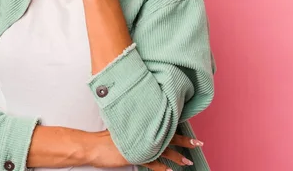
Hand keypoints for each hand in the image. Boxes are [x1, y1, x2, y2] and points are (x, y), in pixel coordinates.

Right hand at [86, 130, 202, 169]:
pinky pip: (152, 163)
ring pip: (164, 151)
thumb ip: (136, 126)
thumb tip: (146, 125)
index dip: (178, 128)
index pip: (164, 125)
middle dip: (184, 141)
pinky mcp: (136, 157)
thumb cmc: (105, 137)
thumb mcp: (123, 127)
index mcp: (142, 125)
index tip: (188, 128)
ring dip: (177, 157)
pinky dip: (162, 168)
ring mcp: (140, 147)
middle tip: (198, 143)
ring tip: (188, 161)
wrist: (94, 146)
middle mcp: (143, 134)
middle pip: (168, 137)